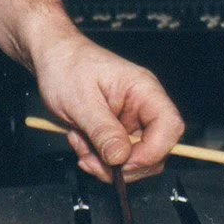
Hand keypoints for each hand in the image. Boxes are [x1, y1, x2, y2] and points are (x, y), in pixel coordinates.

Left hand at [31, 32, 183, 183]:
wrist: (53, 58)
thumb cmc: (66, 67)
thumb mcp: (80, 100)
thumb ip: (102, 130)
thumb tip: (121, 158)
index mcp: (143, 90)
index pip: (170, 127)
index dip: (153, 152)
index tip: (123, 164)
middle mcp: (143, 106)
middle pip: (156, 150)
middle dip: (123, 165)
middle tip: (90, 161)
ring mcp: (131, 120)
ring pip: (135, 159)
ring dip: (106, 164)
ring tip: (80, 145)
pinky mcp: (118, 130)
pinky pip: (118, 156)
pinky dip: (98, 159)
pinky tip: (80, 141)